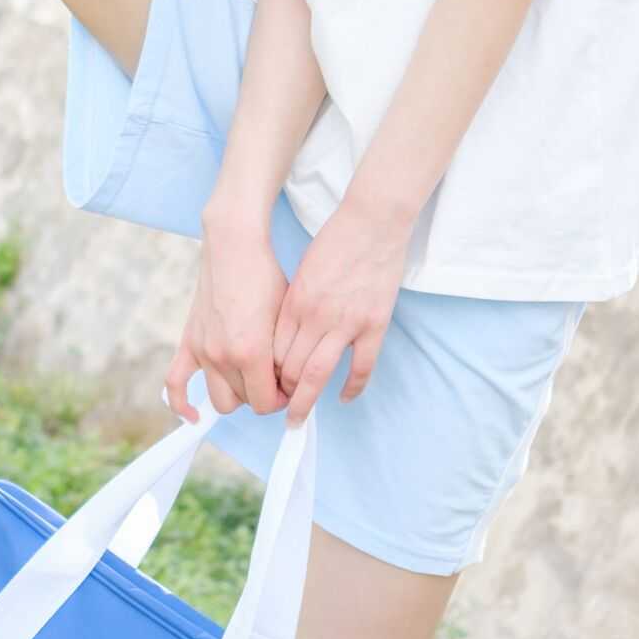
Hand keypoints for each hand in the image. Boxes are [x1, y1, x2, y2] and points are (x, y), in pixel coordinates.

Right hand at [164, 214, 289, 423]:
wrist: (235, 247)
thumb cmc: (266, 277)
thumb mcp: (286, 318)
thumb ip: (285, 357)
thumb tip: (286, 384)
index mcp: (250, 352)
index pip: (265, 403)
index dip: (281, 399)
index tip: (288, 386)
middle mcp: (223, 356)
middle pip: (245, 403)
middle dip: (263, 396)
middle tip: (275, 378)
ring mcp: (202, 350)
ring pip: (220, 400)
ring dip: (237, 396)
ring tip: (251, 379)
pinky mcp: (189, 341)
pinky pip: (175, 384)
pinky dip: (180, 405)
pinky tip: (192, 416)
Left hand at [272, 193, 412, 422]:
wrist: (372, 222)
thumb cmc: (334, 243)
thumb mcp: (301, 274)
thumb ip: (293, 307)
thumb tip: (285, 339)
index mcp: (294, 302)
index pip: (271, 350)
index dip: (265, 373)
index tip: (264, 385)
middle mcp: (315, 316)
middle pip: (289, 367)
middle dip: (281, 391)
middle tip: (278, 405)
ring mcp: (346, 322)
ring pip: (318, 373)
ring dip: (305, 399)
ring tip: (297, 416)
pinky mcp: (373, 324)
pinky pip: (361, 366)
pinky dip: (351, 387)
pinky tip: (343, 398)